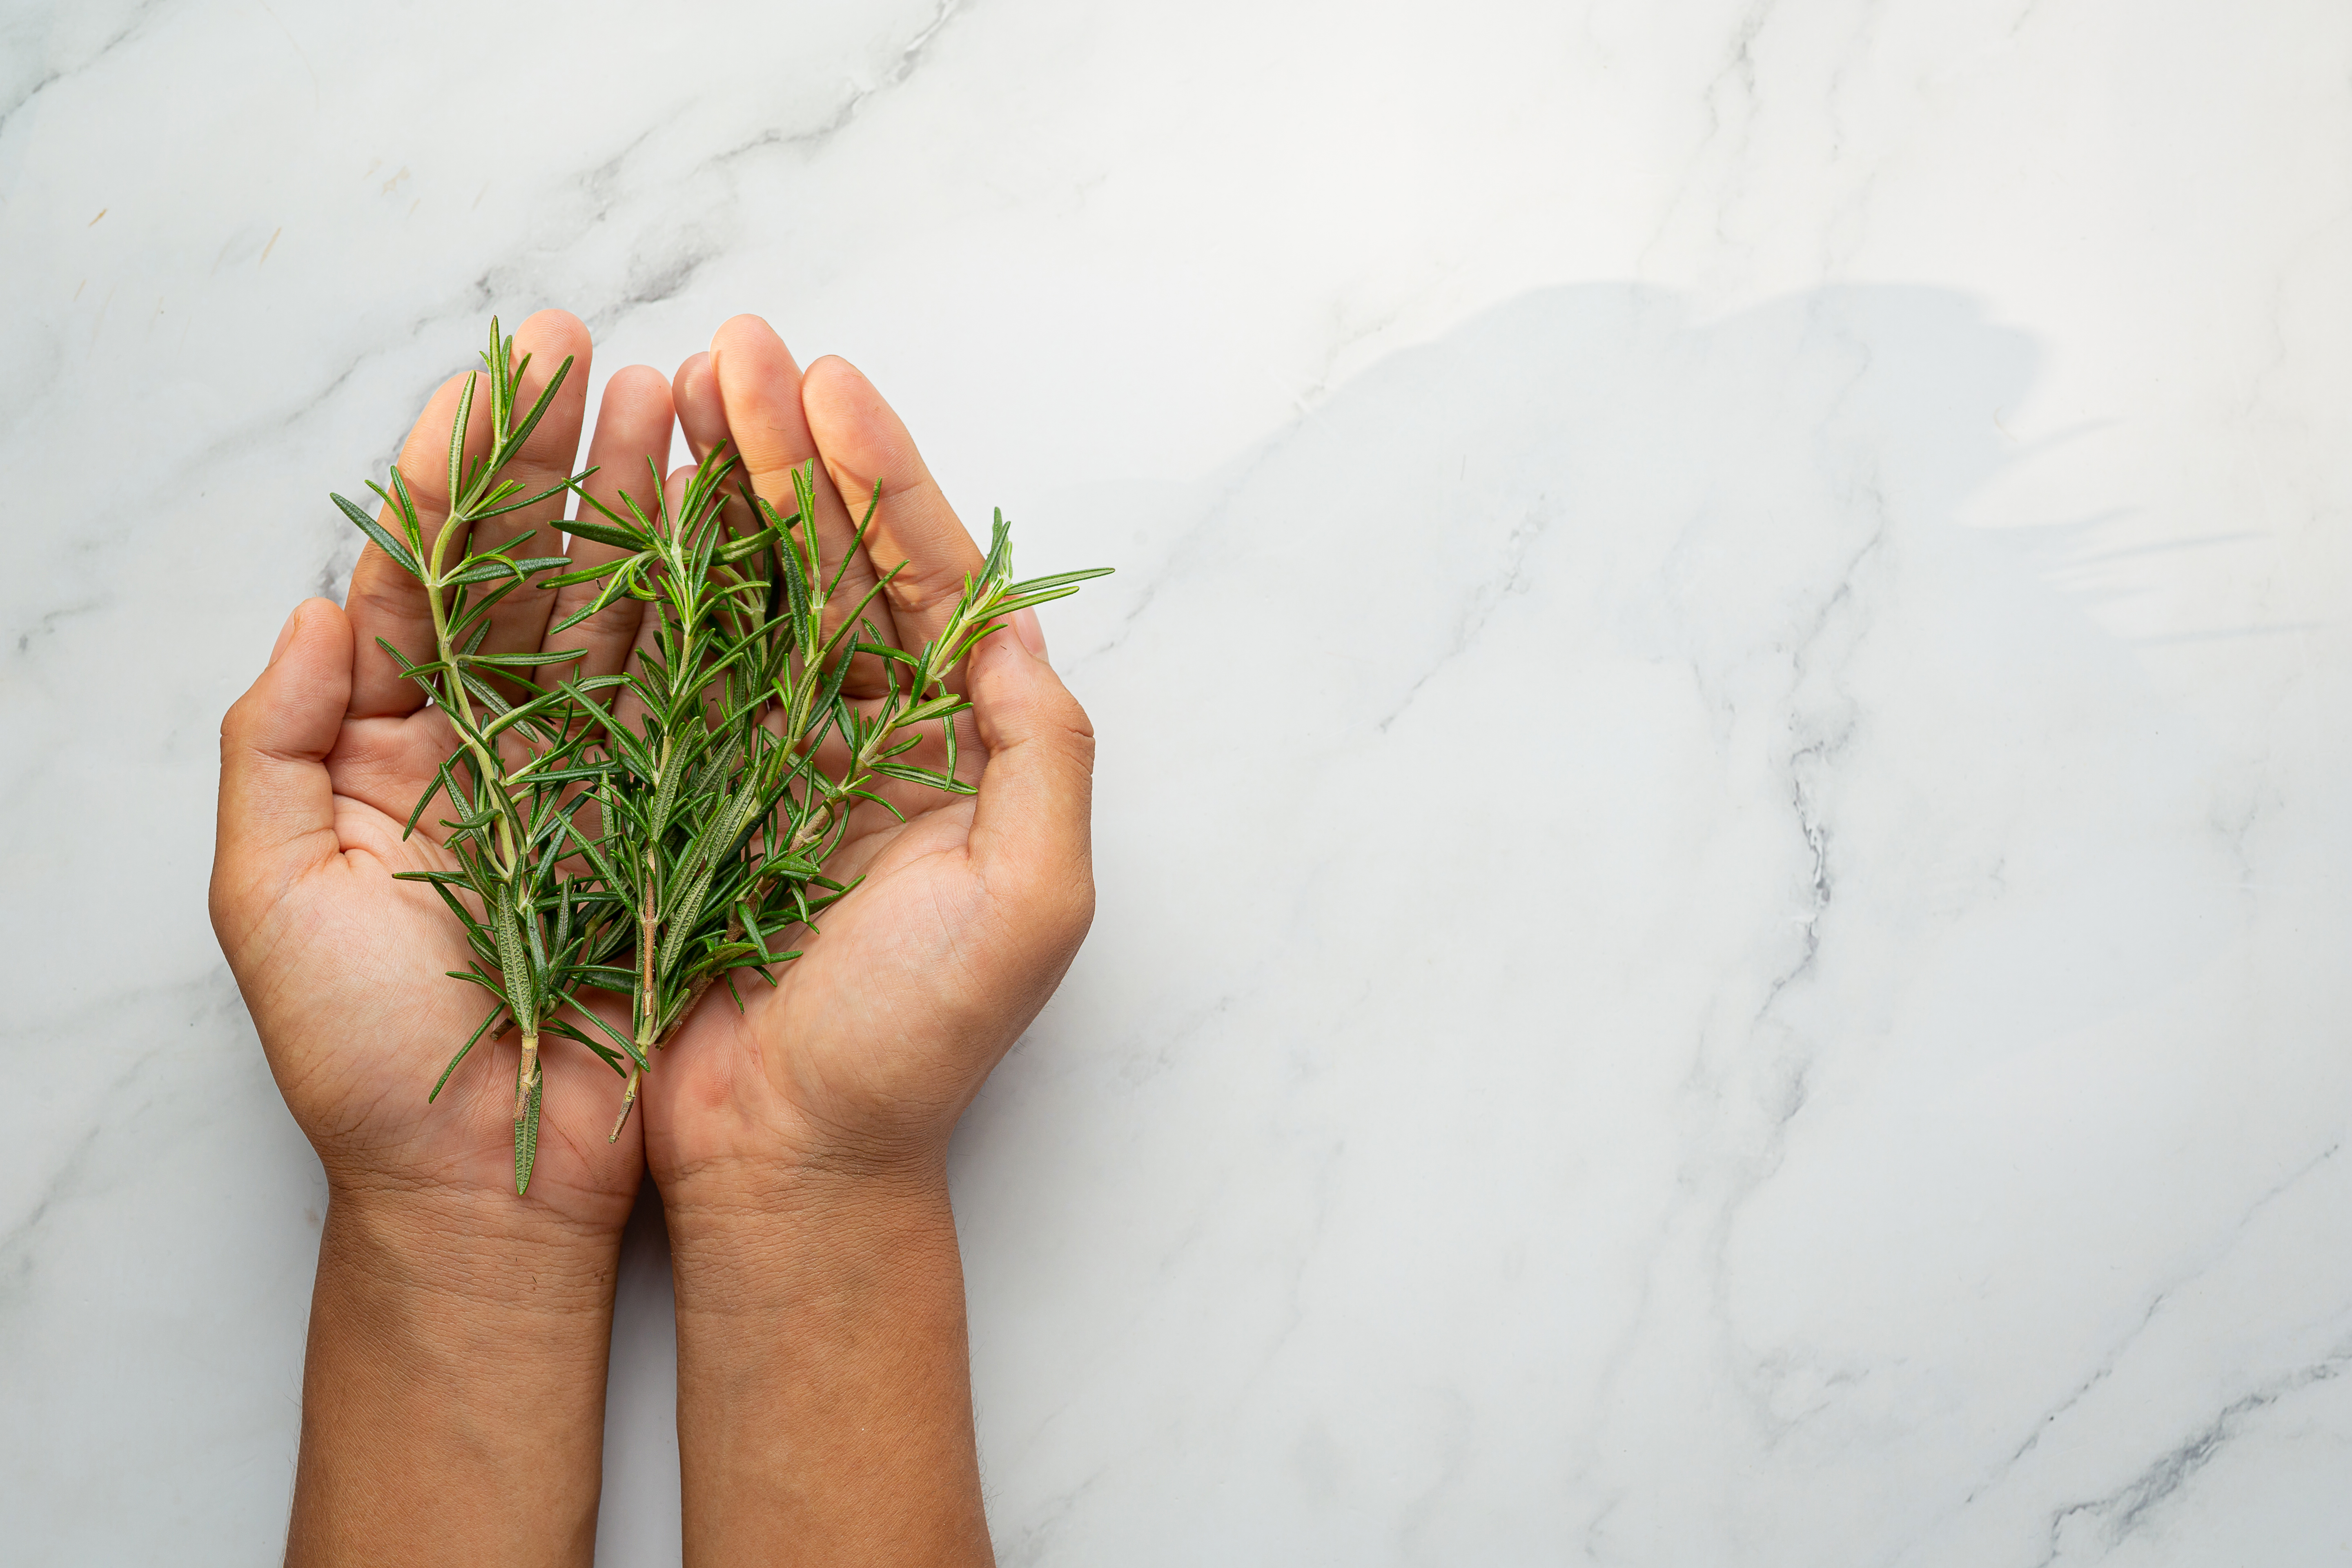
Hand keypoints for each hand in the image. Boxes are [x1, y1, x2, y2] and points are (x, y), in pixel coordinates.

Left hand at [212, 309, 677, 1228]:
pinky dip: (718, 615)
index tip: (495, 373)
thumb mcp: (271, 901)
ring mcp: (595, 779)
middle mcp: (498, 744)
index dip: (455, 472)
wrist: (492, 1186)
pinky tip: (741, 525)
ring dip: (649, 507)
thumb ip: (274, 745)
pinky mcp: (676, 824)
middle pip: (531, 572)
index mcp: (390, 746)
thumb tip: (316, 608)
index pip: (420, 577)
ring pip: (624, 616)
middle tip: (598, 351)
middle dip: (561, 457)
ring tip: (684, 399)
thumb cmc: (366, 1063)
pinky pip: (696, 702)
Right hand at [635, 317, 1097, 1565]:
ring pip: (748, 592)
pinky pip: (673, 666)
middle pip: (831, 564)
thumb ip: (1044, 754)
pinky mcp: (686, 793)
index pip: (921, 583)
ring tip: (683, 385)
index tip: (826, 387)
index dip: (878, 482)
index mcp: (958, 747)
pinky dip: (655, 582)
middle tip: (737, 351)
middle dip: (789, 454)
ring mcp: (773, 759)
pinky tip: (631, 500)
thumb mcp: (1030, 900)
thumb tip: (1021, 630)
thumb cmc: (915, 1046)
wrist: (791, 1158)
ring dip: (720, 490)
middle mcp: (871, 737)